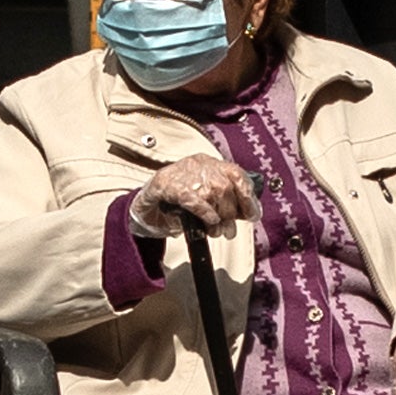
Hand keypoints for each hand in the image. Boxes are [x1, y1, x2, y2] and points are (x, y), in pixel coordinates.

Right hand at [136, 152, 253, 236]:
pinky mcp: (165, 184)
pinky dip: (204, 211)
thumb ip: (222, 203)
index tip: (252, 215)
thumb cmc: (173, 203)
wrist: (142, 206)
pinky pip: (192, 197)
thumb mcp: (202, 198)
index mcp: (208, 163)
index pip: (236, 174)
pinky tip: (208, 220)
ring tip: (216, 231)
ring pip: (211, 192)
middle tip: (229, 231)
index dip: (247, 196)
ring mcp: (180, 172)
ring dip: (218, 217)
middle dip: (231, 213)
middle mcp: (196, 164)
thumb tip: (246, 214)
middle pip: (225, 186)